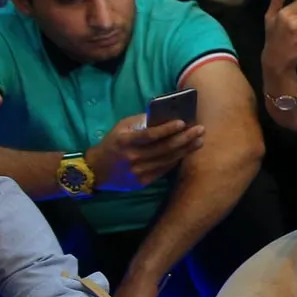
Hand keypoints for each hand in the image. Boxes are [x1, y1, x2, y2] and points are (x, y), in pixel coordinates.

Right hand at [88, 111, 203, 192]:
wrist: (96, 170)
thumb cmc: (113, 143)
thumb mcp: (122, 127)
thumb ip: (142, 121)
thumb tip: (167, 115)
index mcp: (125, 141)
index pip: (150, 135)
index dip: (167, 129)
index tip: (183, 122)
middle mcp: (132, 157)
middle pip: (164, 148)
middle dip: (185, 138)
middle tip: (200, 129)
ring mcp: (138, 172)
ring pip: (167, 160)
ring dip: (186, 149)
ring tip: (199, 140)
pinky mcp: (143, 181)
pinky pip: (164, 169)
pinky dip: (177, 159)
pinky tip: (187, 151)